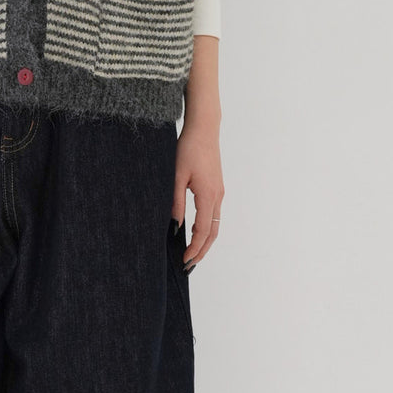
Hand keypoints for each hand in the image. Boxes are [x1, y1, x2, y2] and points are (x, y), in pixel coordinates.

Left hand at [174, 35, 224, 268]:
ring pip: (216, 225)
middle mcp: (217, 196)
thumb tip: (174, 226)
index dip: (194, 248)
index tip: (184, 260)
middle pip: (213, 233)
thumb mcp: (176, 176)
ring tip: (194, 254)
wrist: (204, 128)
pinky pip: (214, 214)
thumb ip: (175, 202)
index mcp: (208, 195)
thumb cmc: (189, 148)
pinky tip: (197, 233)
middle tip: (189, 265)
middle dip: (202, 251)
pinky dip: (208, 229)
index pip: (202, 231)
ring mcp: (219, 192)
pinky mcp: (217, 187)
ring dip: (206, 242)